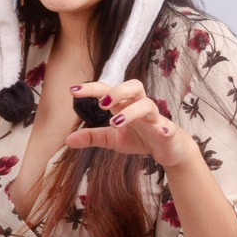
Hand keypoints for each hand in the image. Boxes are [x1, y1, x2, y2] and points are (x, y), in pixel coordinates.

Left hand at [64, 81, 192, 163]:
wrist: (169, 150)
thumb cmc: (141, 139)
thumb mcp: (113, 139)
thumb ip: (92, 136)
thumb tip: (67, 140)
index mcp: (124, 105)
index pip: (108, 90)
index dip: (92, 88)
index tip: (73, 90)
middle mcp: (139, 106)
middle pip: (134, 86)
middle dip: (117, 91)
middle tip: (101, 104)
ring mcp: (155, 118)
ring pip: (147, 104)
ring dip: (131, 111)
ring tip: (115, 122)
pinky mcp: (168, 132)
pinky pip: (167, 127)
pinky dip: (164, 127)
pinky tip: (160, 131)